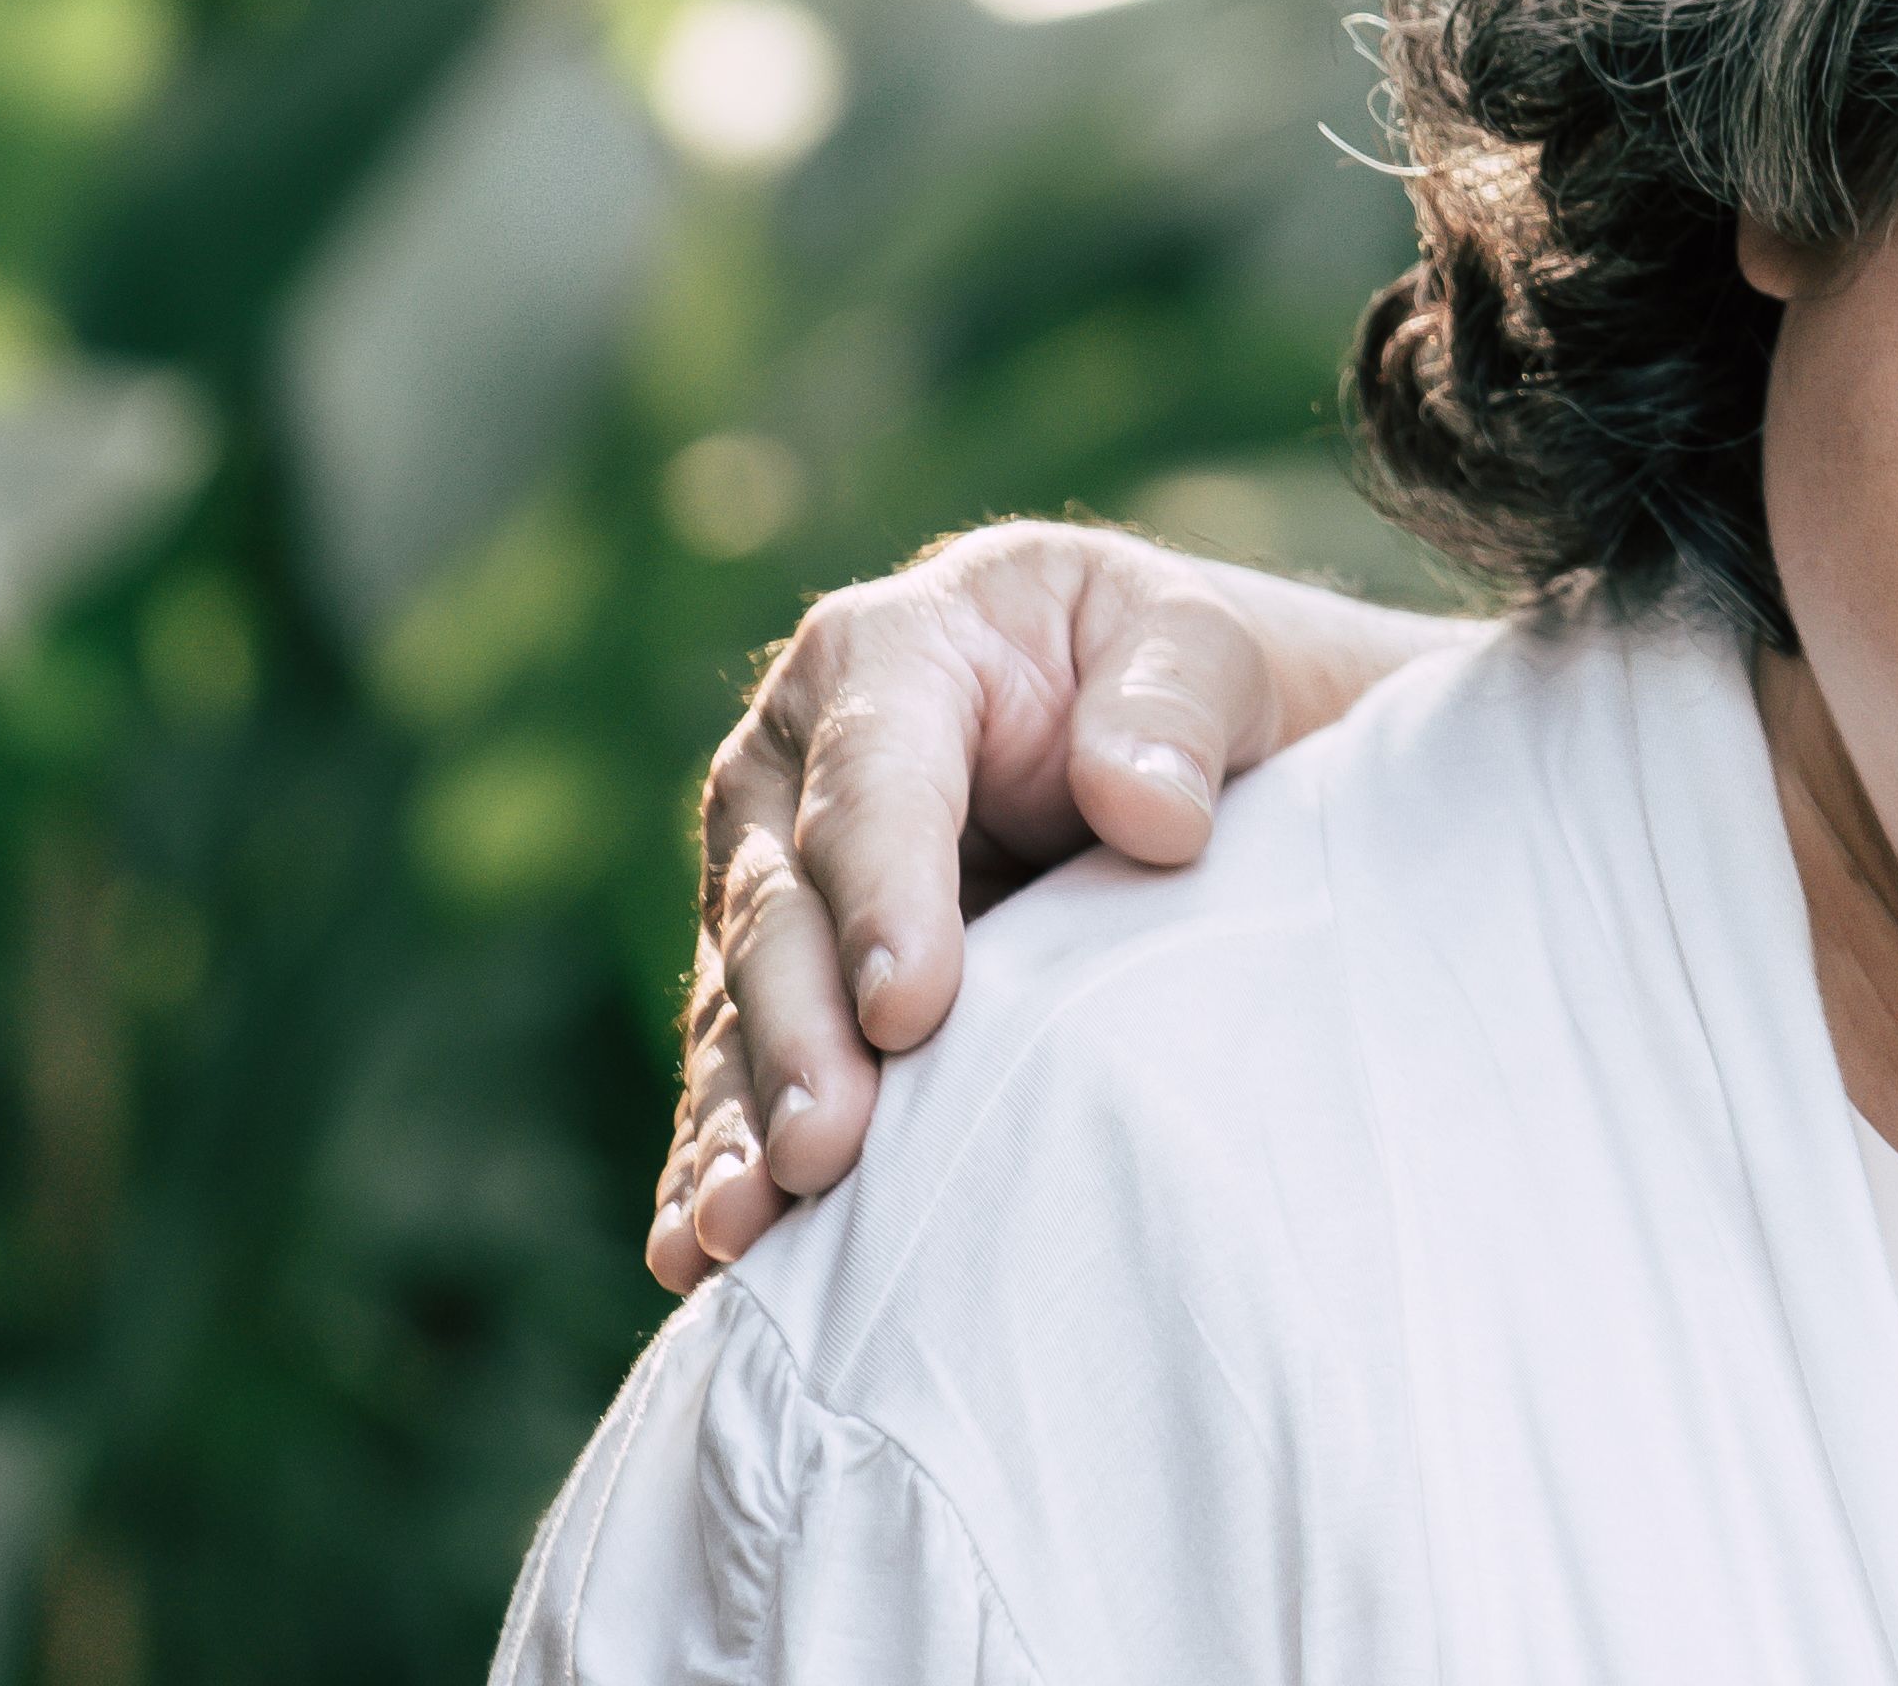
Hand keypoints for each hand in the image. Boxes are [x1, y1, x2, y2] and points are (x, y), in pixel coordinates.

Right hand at [644, 520, 1446, 1288]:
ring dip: (738, 1124)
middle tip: (823, 1150)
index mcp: (886, 654)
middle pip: (780, 909)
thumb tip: (1150, 808)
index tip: (910, 1010)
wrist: (1150, 732)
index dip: (883, 896)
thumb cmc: (1173, 676)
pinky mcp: (775, 988)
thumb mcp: (1202, 646)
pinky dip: (717, 1162)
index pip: (872, 782)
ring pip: (739, 1010)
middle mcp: (791, 769)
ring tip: (737, 1232)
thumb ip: (1176, 704)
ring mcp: (772, 885)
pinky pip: (734, 1077)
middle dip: (797, 1037)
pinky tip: (695, 1251)